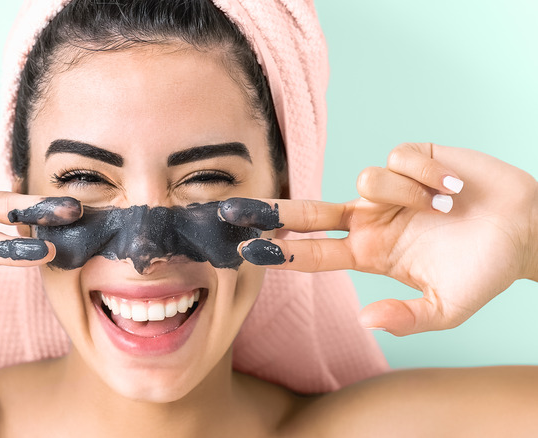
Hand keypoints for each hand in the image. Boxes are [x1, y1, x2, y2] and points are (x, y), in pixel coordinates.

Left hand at [220, 143, 537, 335]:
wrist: (527, 231)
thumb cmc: (485, 271)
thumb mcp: (447, 308)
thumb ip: (407, 317)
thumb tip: (364, 320)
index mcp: (371, 253)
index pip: (317, 251)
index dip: (284, 250)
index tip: (249, 251)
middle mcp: (371, 219)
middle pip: (310, 210)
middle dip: (272, 209)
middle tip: (232, 210)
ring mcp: (389, 189)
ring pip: (364, 180)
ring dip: (405, 195)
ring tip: (443, 207)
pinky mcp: (412, 159)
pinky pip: (399, 159)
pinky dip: (428, 175)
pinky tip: (452, 187)